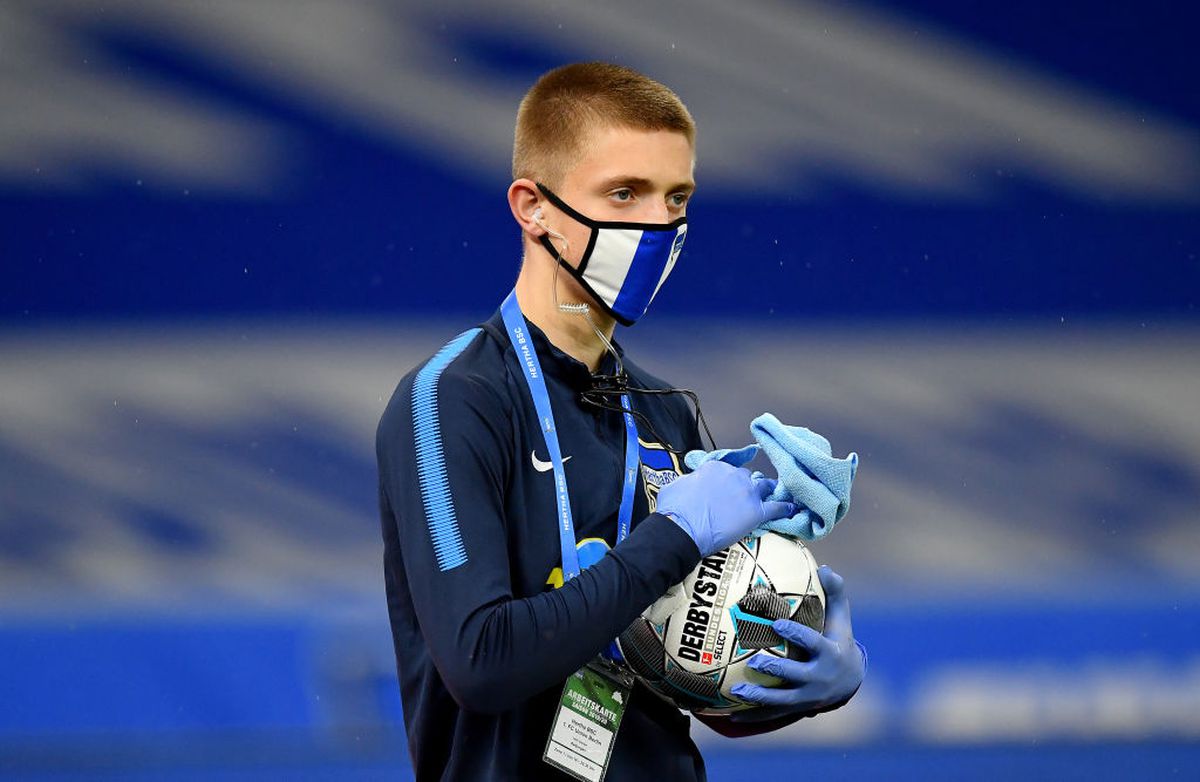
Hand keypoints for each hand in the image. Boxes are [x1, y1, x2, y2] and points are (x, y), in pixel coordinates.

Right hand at [656, 461, 794, 556]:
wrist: (681, 529)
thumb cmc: (674, 510)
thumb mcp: (676, 485)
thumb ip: (690, 480)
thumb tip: (693, 483)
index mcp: (715, 467)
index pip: (730, 468)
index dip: (730, 480)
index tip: (729, 487)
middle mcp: (734, 475)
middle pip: (748, 477)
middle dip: (747, 487)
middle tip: (743, 499)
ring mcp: (747, 493)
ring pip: (765, 487)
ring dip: (768, 492)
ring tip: (772, 497)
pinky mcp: (756, 512)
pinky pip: (777, 507)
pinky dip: (785, 508)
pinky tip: (791, 509)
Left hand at [729, 566, 864, 717]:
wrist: (850, 681)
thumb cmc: (839, 640)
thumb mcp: (841, 618)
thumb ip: (835, 593)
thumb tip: (824, 567)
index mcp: (830, 654)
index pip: (813, 642)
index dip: (796, 634)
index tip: (777, 623)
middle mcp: (819, 678)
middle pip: (796, 675)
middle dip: (775, 669)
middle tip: (754, 661)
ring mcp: (808, 697)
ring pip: (782, 700)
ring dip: (759, 698)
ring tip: (736, 692)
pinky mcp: (797, 709)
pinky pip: (773, 715)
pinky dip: (753, 716)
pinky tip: (731, 715)